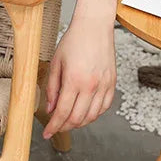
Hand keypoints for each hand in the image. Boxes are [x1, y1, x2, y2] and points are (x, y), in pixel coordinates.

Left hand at [42, 17, 115, 138]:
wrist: (94, 26)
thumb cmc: (73, 40)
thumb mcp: (56, 61)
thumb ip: (52, 87)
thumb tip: (50, 108)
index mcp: (74, 79)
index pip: (63, 112)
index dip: (54, 126)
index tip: (47, 133)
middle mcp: (91, 86)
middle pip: (78, 119)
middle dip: (65, 127)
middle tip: (56, 127)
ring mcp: (104, 86)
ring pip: (92, 117)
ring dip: (79, 123)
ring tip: (68, 120)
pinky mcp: (112, 84)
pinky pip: (104, 108)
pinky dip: (93, 115)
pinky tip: (85, 112)